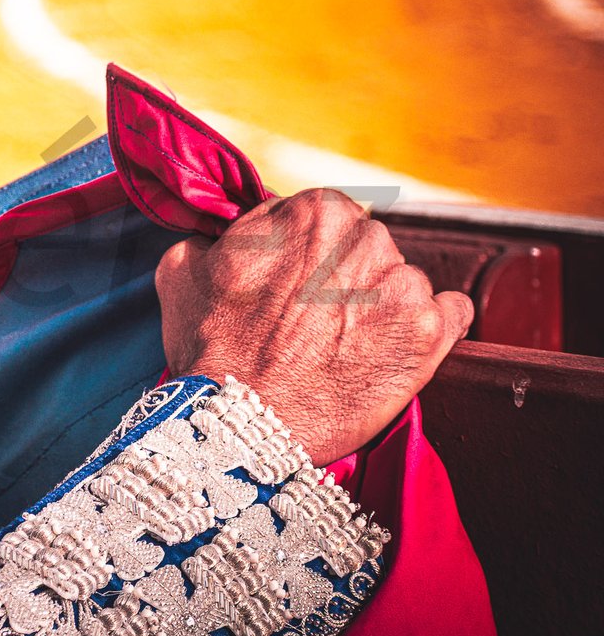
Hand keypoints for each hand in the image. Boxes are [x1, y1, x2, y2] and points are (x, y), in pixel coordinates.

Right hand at [155, 188, 472, 465]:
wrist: (243, 424)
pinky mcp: (430, 334)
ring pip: (401, 282)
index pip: (322, 217)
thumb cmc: (210, 349)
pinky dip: (428, 330)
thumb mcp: (182, 271)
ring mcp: (404, 286)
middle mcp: (367, 239)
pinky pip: (452, 314)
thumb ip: (213, 236)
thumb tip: (225, 236)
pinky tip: (391, 350)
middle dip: (344, 277)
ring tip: (340, 347)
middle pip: (366, 248)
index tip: (288, 285)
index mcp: (314, 211)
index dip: (302, 253)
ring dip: (379, 307)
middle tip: (309, 321)